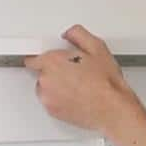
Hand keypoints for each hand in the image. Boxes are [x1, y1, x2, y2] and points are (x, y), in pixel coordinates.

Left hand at [25, 25, 141, 132]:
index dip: (42, 58)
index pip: (33, 58)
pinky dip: (59, 100)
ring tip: (76, 86)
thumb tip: (69, 34)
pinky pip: (50, 102)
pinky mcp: (52, 111)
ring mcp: (47, 97)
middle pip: (41, 72)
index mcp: (53, 61)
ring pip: (45, 88)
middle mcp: (46, 80)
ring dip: (55, 86)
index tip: (48, 59)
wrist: (112, 109)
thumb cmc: (105, 83)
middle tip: (73, 72)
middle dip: (54, 71)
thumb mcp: (97, 47)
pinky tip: (75, 96)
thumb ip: (78, 34)